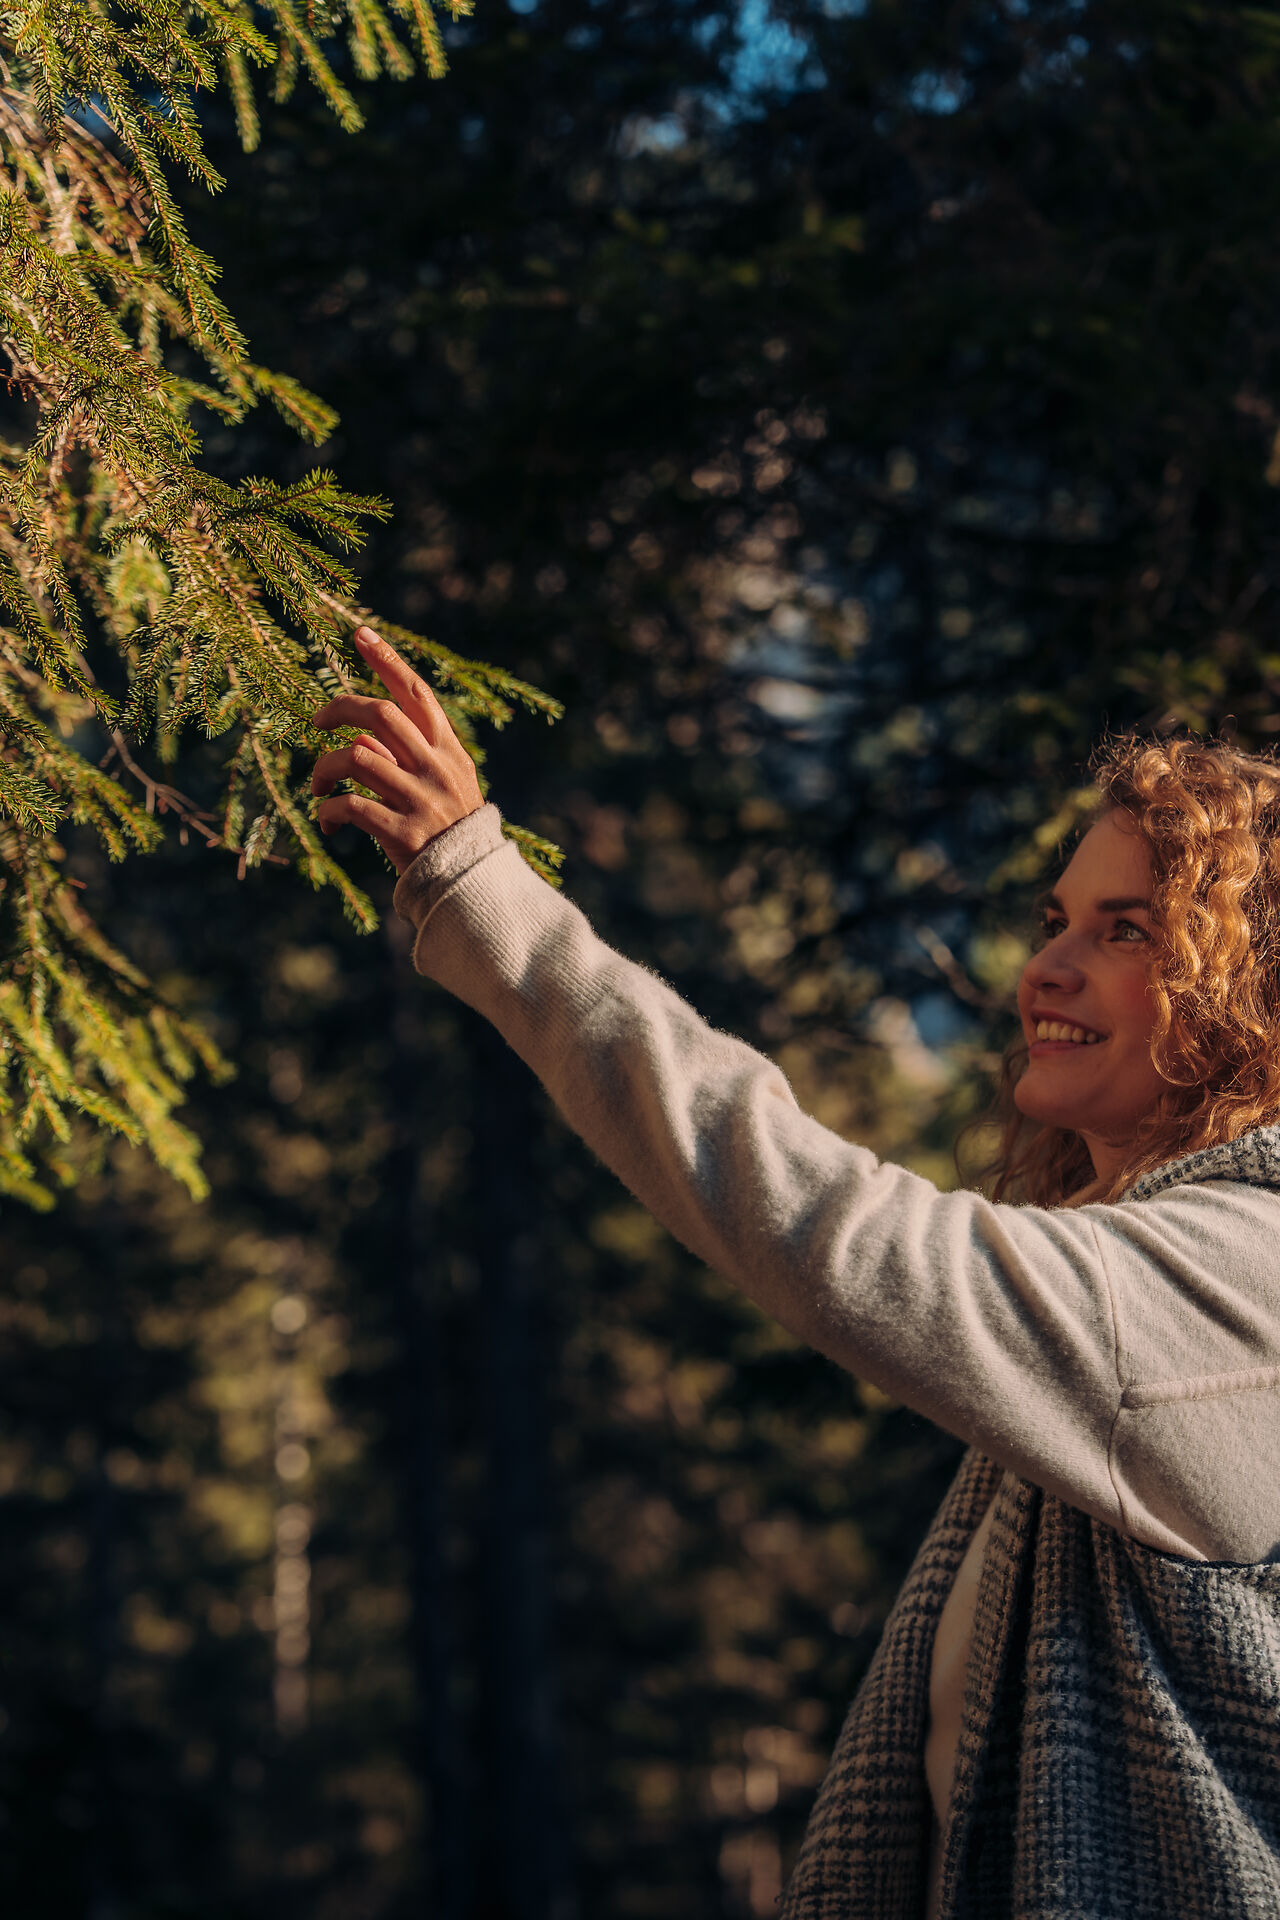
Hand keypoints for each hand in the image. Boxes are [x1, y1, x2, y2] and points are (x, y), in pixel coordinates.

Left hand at [310, 627, 484, 874]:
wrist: (469, 880)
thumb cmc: (447, 827)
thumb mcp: (442, 782)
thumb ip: (407, 754)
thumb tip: (361, 736)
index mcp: (446, 750)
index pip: (416, 693)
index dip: (387, 660)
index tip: (360, 634)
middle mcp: (435, 767)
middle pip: (380, 714)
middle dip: (340, 709)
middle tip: (317, 721)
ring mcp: (420, 798)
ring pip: (355, 758)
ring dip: (324, 769)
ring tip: (317, 787)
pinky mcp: (402, 832)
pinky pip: (351, 807)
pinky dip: (329, 811)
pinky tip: (328, 822)